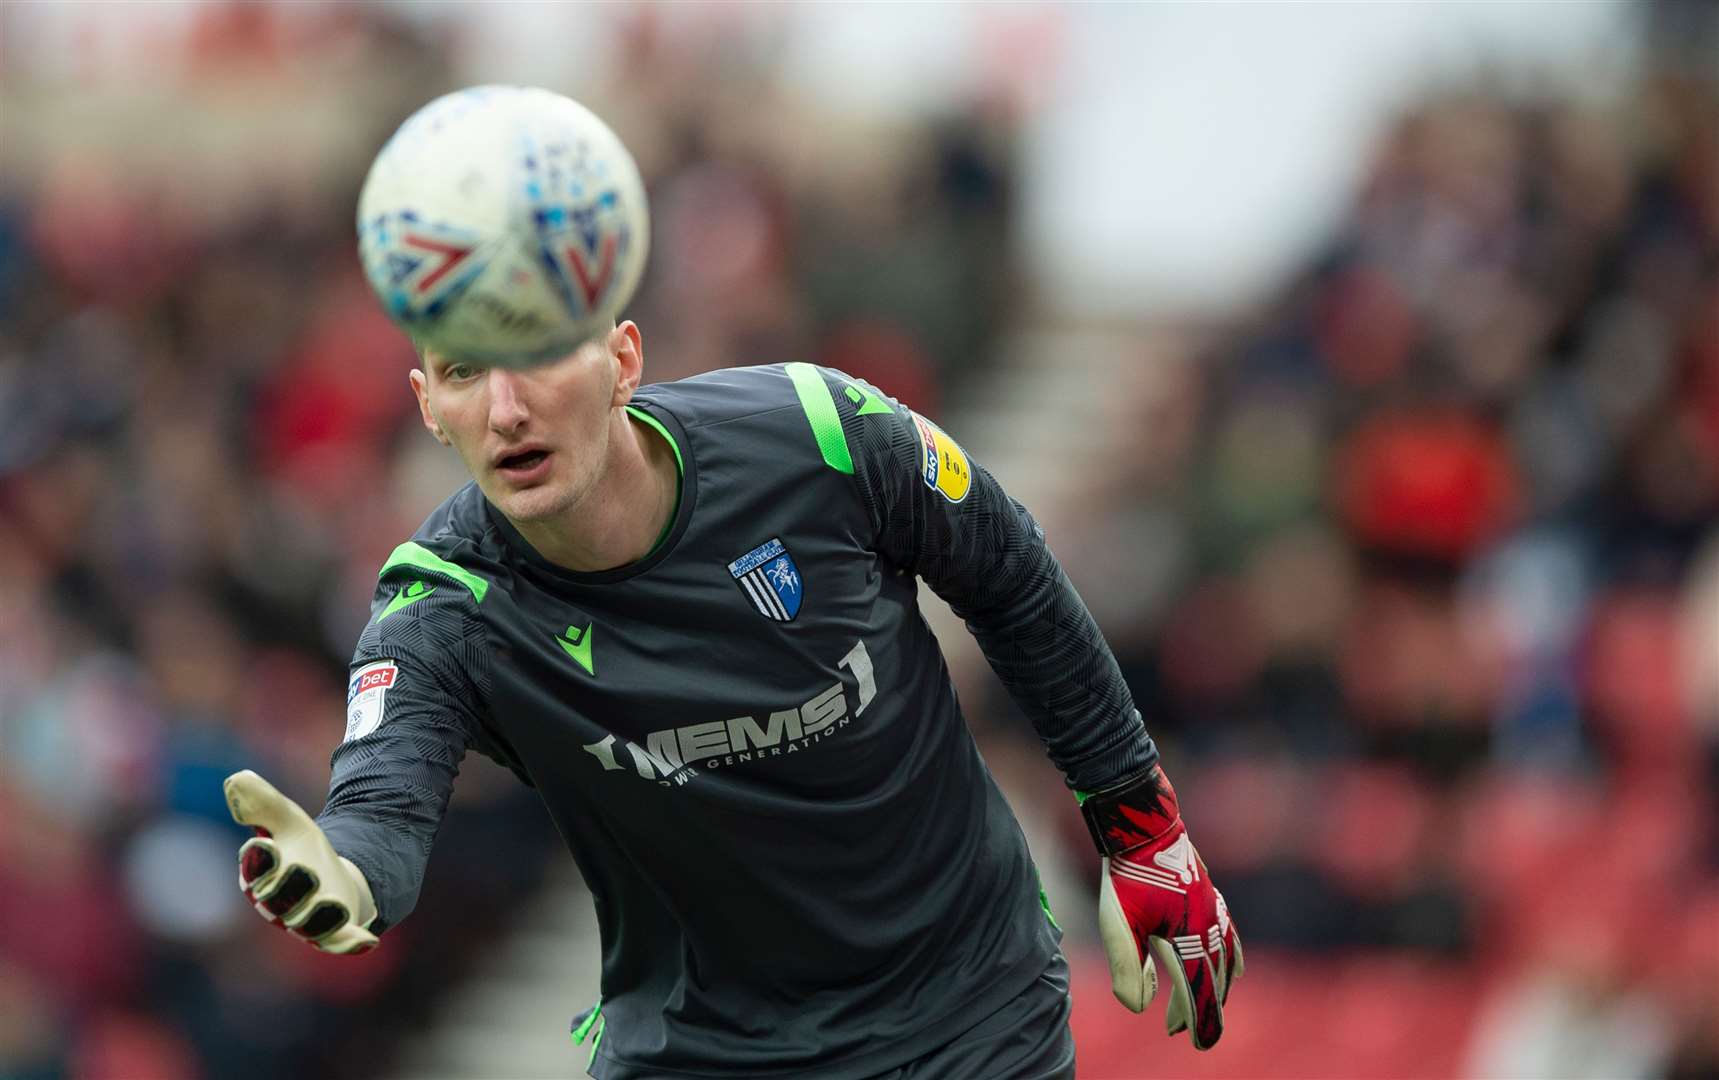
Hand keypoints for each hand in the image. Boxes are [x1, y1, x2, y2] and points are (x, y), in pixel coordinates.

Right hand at [224, 769, 379, 954]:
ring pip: (308, 924)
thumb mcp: (288, 820)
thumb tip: (237, 779)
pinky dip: (350, 943)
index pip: (254, 869)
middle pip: (280, 899)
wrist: (330, 873)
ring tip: (334, 902)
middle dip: (291, 886)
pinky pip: (339, 941)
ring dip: (320, 916)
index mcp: (261, 874)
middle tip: (305, 869)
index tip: (266, 844)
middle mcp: (279, 903)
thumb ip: (263, 802)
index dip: (259, 859)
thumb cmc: (299, 847)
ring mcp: (306, 920)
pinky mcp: (334, 931)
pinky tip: (368, 940)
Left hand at [1081, 765, 1241, 1049]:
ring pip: (1225, 961)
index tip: (1201, 1046)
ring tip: (1202, 1003)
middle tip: (1182, 1031)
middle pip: (1214, 981)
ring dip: (1215, 986)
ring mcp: (1215, 911)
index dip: (1201, 1023)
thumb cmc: (1127, 875)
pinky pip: (1231, 937)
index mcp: (1190, 940)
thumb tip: (1140, 1007)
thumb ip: (1129, 970)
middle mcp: (1210, 928)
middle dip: (1202, 1009)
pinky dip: (1232, 959)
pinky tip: (1234, 967)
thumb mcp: (1117, 925)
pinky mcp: (1212, 897)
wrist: (1142, 825)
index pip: (1200, 994)